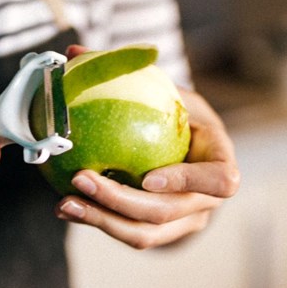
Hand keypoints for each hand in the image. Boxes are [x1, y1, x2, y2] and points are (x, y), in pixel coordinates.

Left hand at [54, 84, 240, 249]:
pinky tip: (67, 207)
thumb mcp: (164, 89)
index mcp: (220, 161)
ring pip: (145, 234)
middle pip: (167, 212)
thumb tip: (75, 52)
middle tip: (81, 179)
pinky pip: (129, 235)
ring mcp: (185, 222)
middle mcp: (206, 200)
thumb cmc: (174, 111)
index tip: (148, 177)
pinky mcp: (161, 233)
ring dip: (102, 220)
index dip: (188, 182)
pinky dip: (99, 222)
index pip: (221, 181)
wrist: (184, 145)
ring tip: (65, 203)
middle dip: (122, 201)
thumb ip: (128, 73)